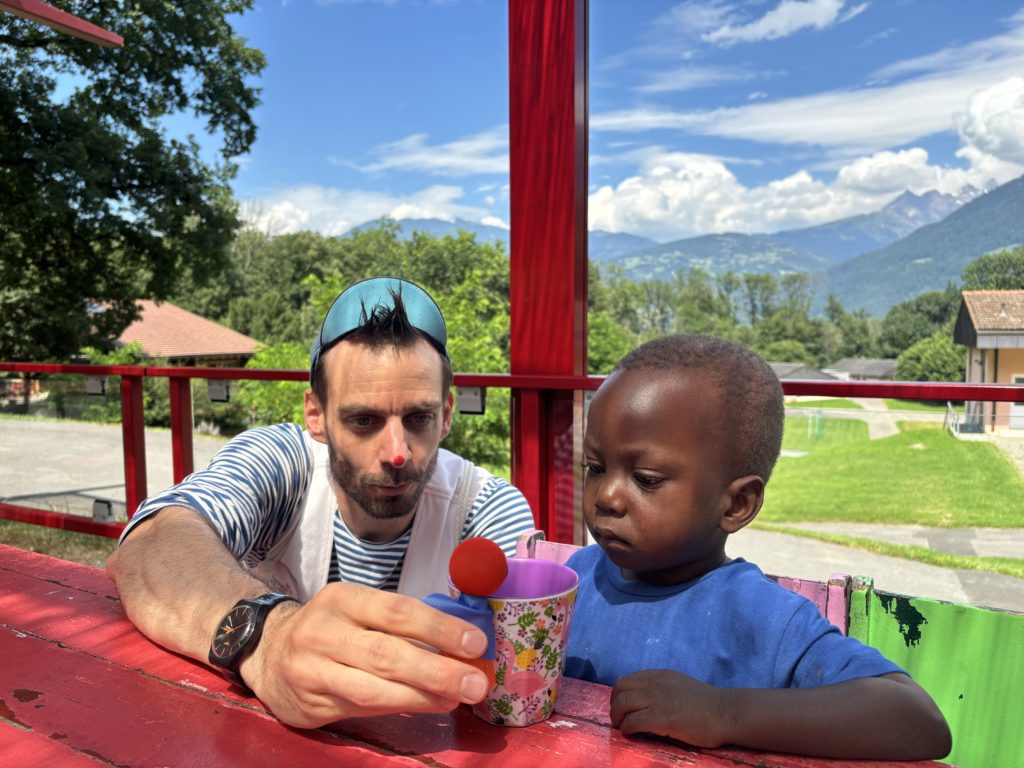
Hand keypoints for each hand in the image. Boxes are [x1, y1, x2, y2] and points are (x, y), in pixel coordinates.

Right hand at [243, 582, 490, 727]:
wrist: (265, 652)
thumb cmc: (330, 628)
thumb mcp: (356, 609)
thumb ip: (399, 623)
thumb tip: (459, 640)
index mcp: (343, 598)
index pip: (397, 610)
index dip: (439, 627)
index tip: (474, 641)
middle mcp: (324, 631)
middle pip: (387, 653)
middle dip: (438, 669)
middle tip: (476, 681)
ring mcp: (312, 669)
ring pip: (374, 688)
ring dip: (423, 695)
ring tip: (458, 697)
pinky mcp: (310, 703)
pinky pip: (361, 708)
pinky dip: (401, 708)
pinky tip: (429, 705)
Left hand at [610, 669, 728, 747]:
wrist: (725, 712)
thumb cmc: (706, 704)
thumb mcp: (679, 686)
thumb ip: (661, 688)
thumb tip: (644, 699)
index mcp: (659, 675)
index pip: (627, 680)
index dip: (619, 694)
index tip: (621, 707)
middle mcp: (655, 683)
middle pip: (620, 689)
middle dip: (614, 705)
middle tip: (618, 718)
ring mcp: (657, 699)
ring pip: (622, 704)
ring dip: (618, 718)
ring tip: (622, 727)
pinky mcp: (661, 717)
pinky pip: (632, 722)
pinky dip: (627, 729)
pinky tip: (632, 734)